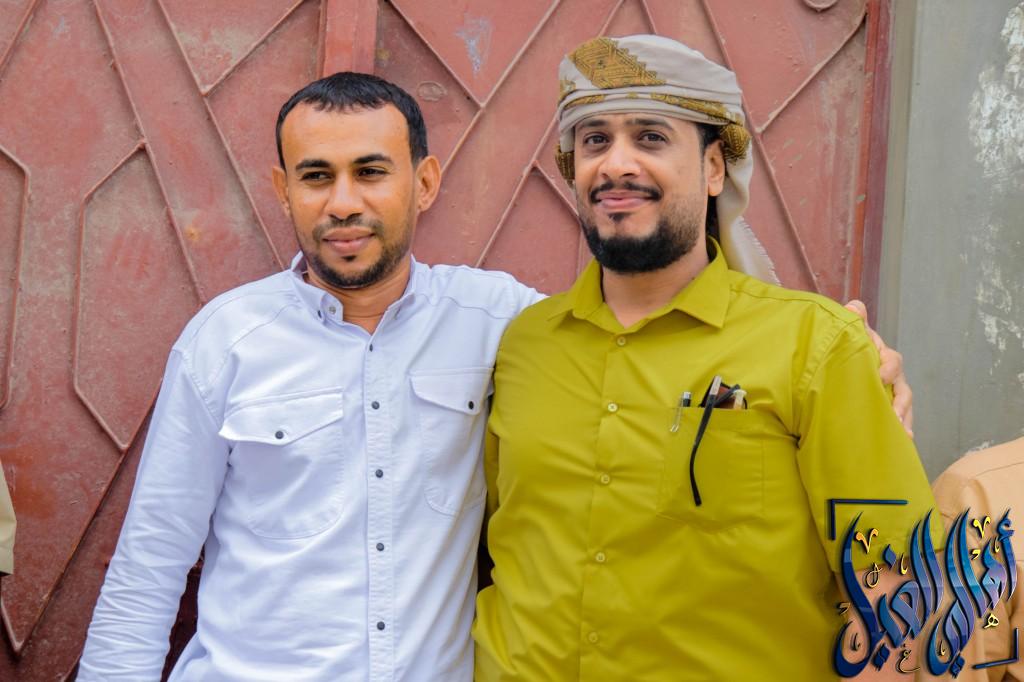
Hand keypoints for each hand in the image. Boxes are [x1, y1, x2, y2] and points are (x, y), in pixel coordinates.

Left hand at [844, 300, 913, 437]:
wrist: (841, 363)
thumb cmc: (848, 348)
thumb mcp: (851, 336)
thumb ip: (855, 322)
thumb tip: (854, 306)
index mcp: (881, 356)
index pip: (891, 360)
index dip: (888, 367)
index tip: (880, 377)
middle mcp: (891, 376)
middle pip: (903, 388)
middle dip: (900, 403)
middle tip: (895, 415)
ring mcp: (891, 393)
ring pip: (904, 407)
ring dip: (904, 419)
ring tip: (903, 434)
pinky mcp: (888, 409)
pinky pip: (900, 420)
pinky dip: (903, 430)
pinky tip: (905, 442)